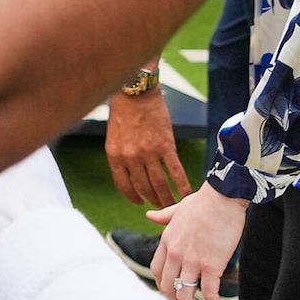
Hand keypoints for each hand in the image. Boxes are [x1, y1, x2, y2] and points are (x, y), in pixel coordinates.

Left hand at [104, 87, 189, 205]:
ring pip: (159, 184)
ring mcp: (149, 153)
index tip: (139, 202)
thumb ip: (120, 156)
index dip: (132, 196)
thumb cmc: (123, 112)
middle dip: (152, 200)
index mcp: (114, 155)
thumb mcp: (114, 137)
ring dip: (166, 198)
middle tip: (160, 206)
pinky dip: (182, 186)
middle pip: (143, 187)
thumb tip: (129, 176)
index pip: (123, 185)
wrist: (136, 92)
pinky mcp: (166, 146)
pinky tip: (186, 195)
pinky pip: (175, 172)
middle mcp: (131, 157)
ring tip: (172, 204)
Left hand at [150, 182, 246, 299]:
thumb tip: (148, 215)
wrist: (223, 196)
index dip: (164, 286)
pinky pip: (209, 292)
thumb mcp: (178, 208)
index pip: (157, 271)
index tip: (172, 293)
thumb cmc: (204, 201)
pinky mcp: (211, 264)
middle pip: (169, 287)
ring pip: (185, 294)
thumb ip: (163, 216)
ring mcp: (192, 260)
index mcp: (166, 241)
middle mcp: (175, 254)